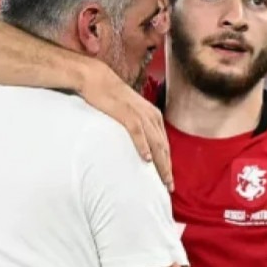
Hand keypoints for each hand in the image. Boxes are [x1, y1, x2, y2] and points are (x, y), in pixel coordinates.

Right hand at [79, 62, 172, 190]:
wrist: (97, 78)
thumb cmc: (112, 97)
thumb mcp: (131, 112)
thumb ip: (139, 127)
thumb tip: (140, 146)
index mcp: (154, 116)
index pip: (165, 145)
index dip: (168, 164)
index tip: (169, 181)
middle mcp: (151, 116)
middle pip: (163, 147)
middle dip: (167, 169)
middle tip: (169, 187)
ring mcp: (139, 114)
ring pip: (155, 143)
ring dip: (160, 163)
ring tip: (162, 180)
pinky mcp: (126, 113)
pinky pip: (138, 133)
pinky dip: (143, 146)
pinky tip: (146, 159)